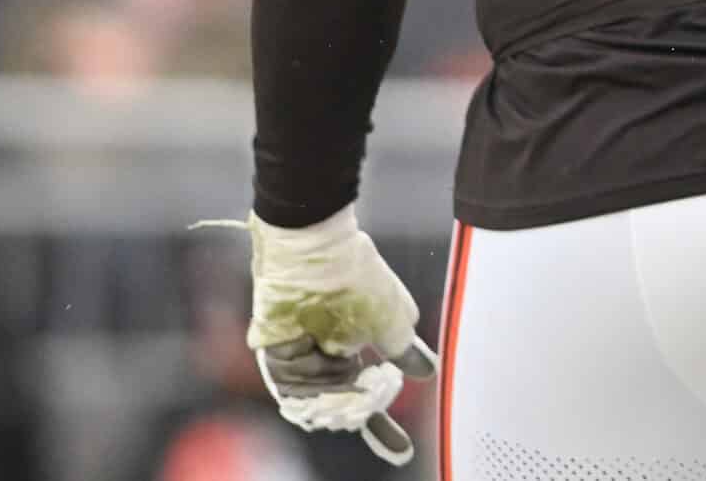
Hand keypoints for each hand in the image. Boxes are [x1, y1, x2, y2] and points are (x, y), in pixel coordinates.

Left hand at [206, 206, 439, 464]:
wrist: (315, 252)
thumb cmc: (358, 280)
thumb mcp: (393, 320)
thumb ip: (406, 352)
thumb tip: (429, 373)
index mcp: (355, 350)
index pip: (370, 397)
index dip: (384, 426)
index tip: (402, 452)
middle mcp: (328, 360)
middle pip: (346, 407)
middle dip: (364, 410)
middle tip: (375, 396)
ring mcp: (302, 361)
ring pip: (322, 405)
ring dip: (340, 402)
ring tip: (353, 383)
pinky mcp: (277, 359)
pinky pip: (294, 394)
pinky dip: (313, 395)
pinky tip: (328, 385)